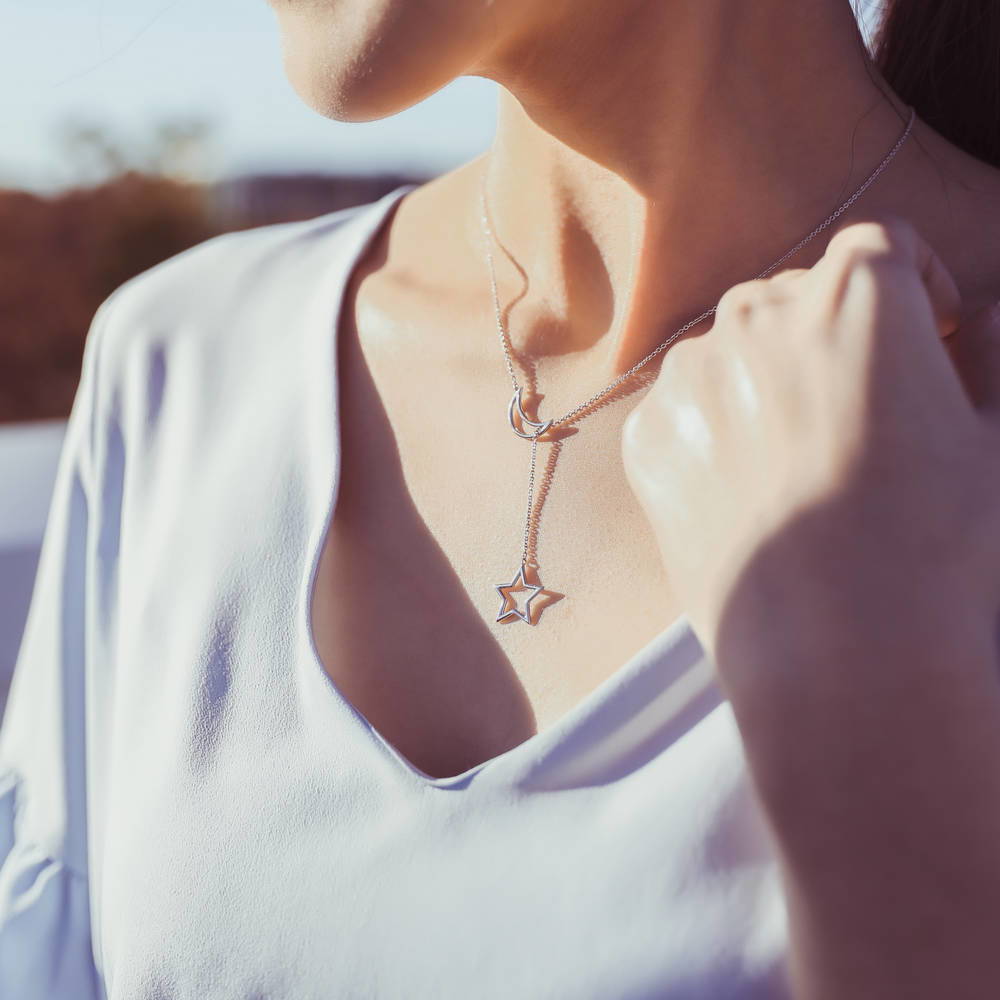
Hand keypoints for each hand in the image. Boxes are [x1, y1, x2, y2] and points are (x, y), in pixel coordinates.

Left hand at [621, 214, 999, 679]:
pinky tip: (748, 489)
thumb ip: (995, 356)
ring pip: (733, 349)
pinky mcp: (648, 435)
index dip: (913, 284)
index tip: (929, 329)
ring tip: (799, 457)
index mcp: (857, 294)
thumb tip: (990, 315)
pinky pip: (685, 407)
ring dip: (766, 377)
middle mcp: (759, 314)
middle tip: (860, 408)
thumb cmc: (935, 545)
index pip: (880, 248)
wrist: (834, 649)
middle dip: (834, 333)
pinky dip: (714, 428)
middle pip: (797, 296)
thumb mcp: (996, 442)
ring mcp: (691, 375)